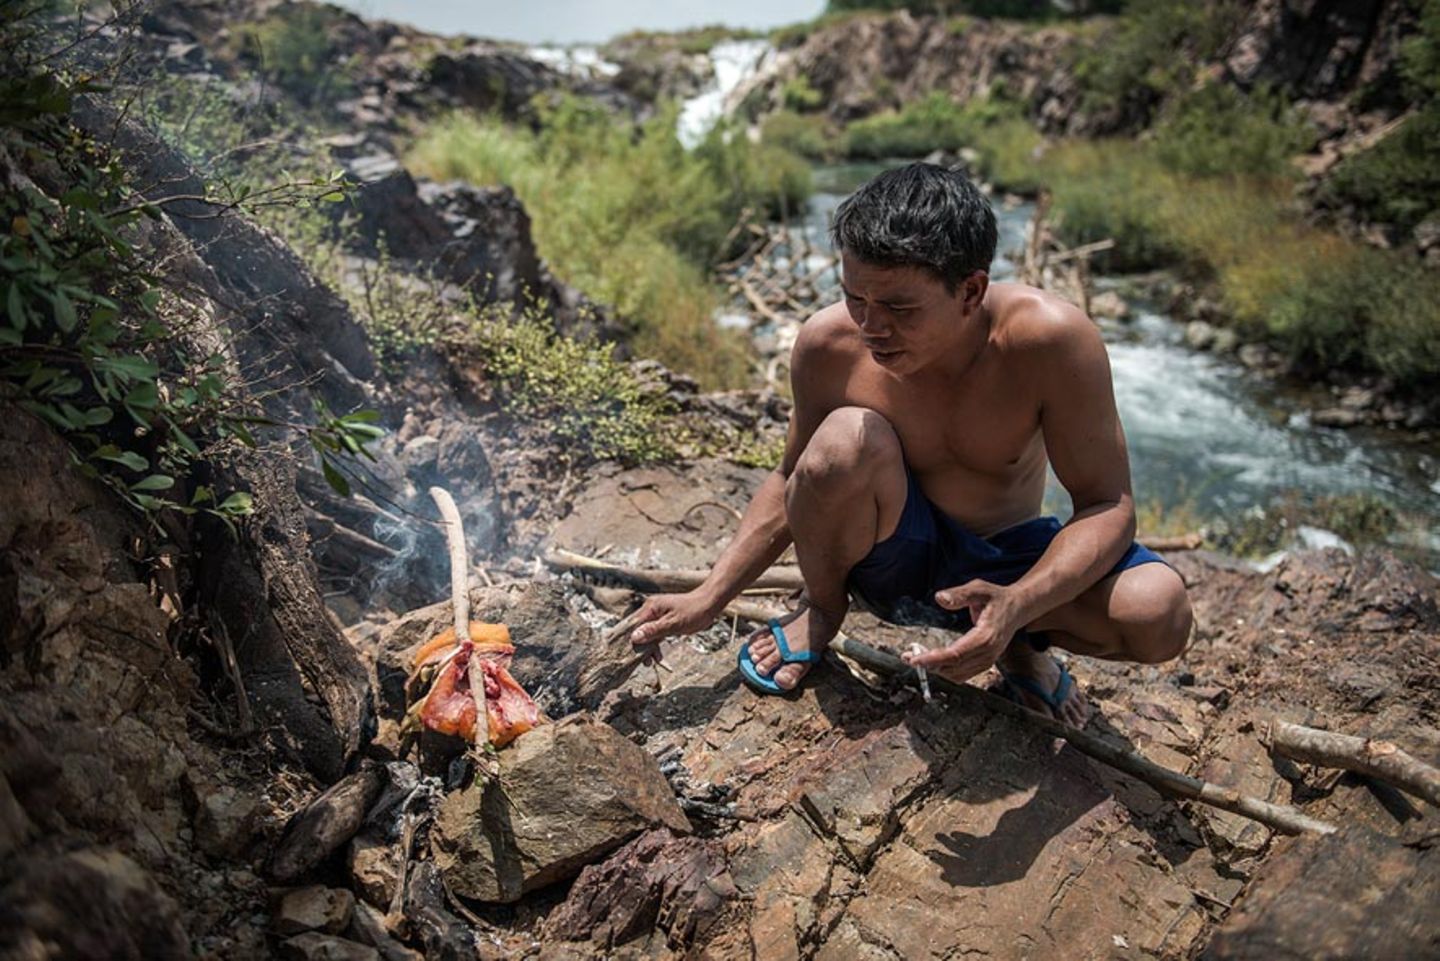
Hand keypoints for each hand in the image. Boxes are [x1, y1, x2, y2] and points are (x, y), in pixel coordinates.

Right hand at [612, 589, 721, 661]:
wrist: (709, 604)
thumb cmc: (693, 611)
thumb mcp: (674, 623)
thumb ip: (654, 630)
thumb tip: (634, 637)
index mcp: (651, 608)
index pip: (633, 624)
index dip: (629, 639)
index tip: (629, 654)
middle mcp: (651, 610)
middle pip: (638, 630)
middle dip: (640, 647)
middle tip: (644, 662)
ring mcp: (658, 616)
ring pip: (647, 634)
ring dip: (648, 648)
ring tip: (651, 662)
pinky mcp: (664, 622)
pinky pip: (655, 634)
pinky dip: (656, 645)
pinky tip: (658, 656)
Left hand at [901, 579, 1022, 681]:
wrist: (1018, 608)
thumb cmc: (997, 597)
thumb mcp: (979, 588)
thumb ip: (960, 594)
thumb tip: (939, 598)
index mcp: (986, 636)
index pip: (956, 654)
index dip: (934, 658)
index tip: (914, 659)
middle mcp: (988, 653)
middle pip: (954, 667)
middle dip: (929, 664)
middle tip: (907, 657)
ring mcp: (988, 660)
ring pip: (957, 674)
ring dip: (935, 669)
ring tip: (915, 659)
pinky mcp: (985, 662)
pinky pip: (962, 674)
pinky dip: (945, 671)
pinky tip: (931, 662)